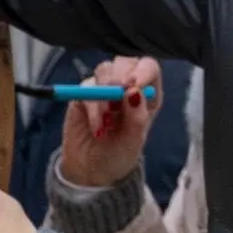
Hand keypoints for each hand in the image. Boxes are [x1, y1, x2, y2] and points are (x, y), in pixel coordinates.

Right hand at [55, 57, 162, 188]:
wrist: (92, 170)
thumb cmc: (120, 154)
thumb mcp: (134, 140)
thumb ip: (137, 116)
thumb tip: (133, 91)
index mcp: (146, 94)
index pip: (148, 67)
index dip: (142, 71)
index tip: (132, 86)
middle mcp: (127, 86)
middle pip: (125, 61)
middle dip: (119, 78)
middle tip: (116, 101)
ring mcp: (104, 87)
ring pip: (104, 69)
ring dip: (105, 94)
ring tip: (107, 123)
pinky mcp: (84, 94)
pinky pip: (86, 88)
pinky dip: (92, 108)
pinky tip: (98, 128)